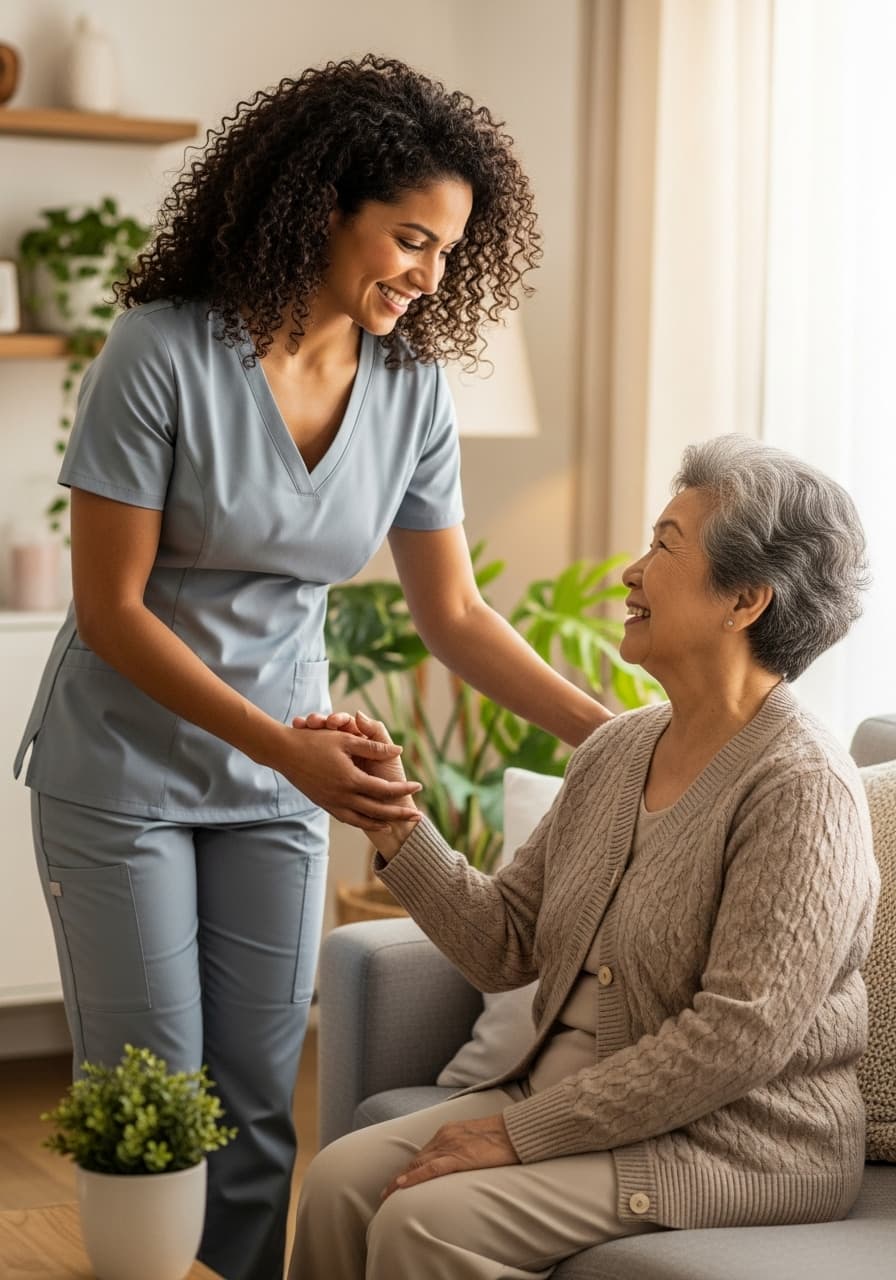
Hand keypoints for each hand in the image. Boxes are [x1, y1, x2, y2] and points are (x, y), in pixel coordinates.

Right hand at [294, 711, 420, 856]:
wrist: (282, 753)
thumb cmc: (314, 741)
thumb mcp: (346, 739)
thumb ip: (374, 746)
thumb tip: (399, 749)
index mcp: (350, 779)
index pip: (384, 790)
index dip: (403, 789)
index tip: (419, 786)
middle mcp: (342, 796)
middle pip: (377, 810)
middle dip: (399, 813)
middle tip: (417, 816)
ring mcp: (331, 803)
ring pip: (361, 819)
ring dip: (380, 822)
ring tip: (395, 822)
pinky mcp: (323, 804)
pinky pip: (346, 818)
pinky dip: (360, 821)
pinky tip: (368, 820)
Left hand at [380, 1114, 518, 1199]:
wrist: (516, 1131)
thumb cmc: (502, 1137)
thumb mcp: (476, 1140)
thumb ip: (463, 1148)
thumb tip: (459, 1163)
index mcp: (448, 1131)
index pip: (423, 1153)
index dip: (409, 1169)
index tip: (397, 1182)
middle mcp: (444, 1136)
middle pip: (416, 1159)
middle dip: (400, 1177)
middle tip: (385, 1194)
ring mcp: (450, 1146)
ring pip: (418, 1165)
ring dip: (400, 1181)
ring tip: (387, 1196)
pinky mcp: (459, 1157)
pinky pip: (431, 1169)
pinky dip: (415, 1177)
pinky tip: (402, 1186)